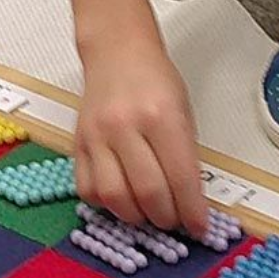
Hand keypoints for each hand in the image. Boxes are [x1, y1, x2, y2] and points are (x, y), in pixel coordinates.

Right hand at [73, 28, 210, 236]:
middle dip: (166, 218)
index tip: (199, 226)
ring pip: (115, 197)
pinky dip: (107, 204)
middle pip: (148, 193)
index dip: (193, 211)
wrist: (117, 51)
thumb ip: (185, 156)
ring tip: (148, 212)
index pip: (181, 178)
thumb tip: (191, 201)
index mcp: (161, 116)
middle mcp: (126, 126)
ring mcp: (98, 135)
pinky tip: (121, 197)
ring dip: (136, 216)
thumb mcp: (183, 111)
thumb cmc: (153, 78)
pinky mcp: (79, 143)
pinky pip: (88, 189)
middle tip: (174, 220)